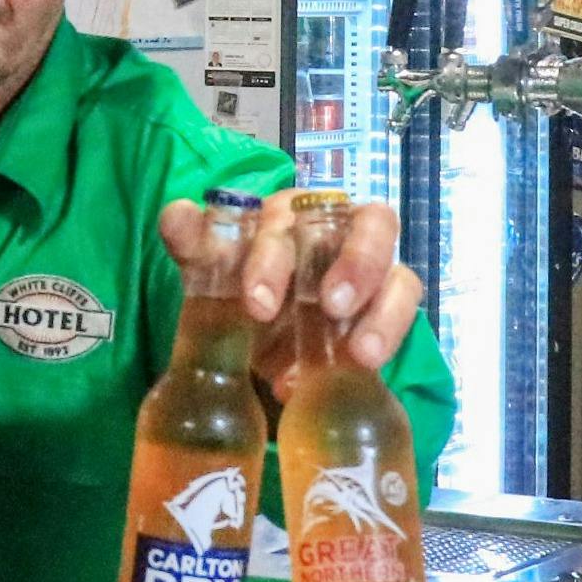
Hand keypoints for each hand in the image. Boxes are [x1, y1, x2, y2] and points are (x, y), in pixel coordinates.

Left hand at [163, 190, 419, 381]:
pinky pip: (405, 310)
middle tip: (328, 308)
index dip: (275, 256)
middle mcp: (340, 233)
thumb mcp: (216, 281)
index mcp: (292, 217)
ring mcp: (374, 270)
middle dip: (353, 266)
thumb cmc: (246, 296)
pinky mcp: (393, 306)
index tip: (256, 305)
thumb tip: (176, 214)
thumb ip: (197, 250)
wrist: (268, 350)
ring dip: (383, 310)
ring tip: (362, 354)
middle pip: (369, 226)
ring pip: (398, 269)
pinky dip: (386, 334)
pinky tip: (358, 367)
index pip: (291, 217)